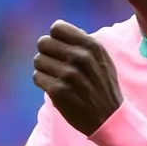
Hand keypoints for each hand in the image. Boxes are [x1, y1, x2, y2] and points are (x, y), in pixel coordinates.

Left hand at [33, 20, 123, 135]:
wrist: (109, 117)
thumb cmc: (102, 85)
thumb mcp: (102, 58)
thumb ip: (83, 42)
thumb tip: (57, 29)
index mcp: (91, 46)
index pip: (57, 28)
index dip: (55, 38)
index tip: (60, 48)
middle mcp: (80, 58)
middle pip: (43, 42)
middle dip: (47, 52)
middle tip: (55, 63)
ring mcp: (68, 75)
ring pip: (38, 60)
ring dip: (44, 68)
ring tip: (56, 76)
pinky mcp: (58, 91)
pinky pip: (37, 77)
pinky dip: (43, 82)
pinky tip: (55, 87)